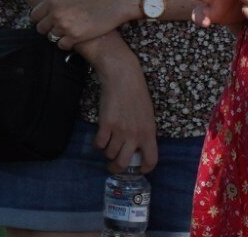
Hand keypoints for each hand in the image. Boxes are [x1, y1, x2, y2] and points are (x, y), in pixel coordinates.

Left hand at [31, 0, 136, 49]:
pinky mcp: (76, 36)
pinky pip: (62, 45)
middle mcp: (55, 12)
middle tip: (57, 27)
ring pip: (50, 37)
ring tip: (66, 33)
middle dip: (47, 28)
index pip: (34, 14)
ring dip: (57, 36)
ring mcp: (65, 25)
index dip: (40, 18)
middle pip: (40, 28)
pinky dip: (66, 44)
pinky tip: (73, 39)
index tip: (48, 19)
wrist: (118, 1)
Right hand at [90, 55, 158, 173]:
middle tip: (113, 168)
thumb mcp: (148, 117)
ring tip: (106, 147)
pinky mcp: (106, 124)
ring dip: (107, 152)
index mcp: (149, 134)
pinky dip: (97, 144)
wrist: (123, 79)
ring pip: (110, 153)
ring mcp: (120, 130)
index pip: (151, 160)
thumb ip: (144, 133)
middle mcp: (135, 135)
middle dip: (116, 168)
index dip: (145, 169)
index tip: (138, 170)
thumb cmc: (137, 95)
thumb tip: (138, 147)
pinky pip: (99, 143)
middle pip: (124, 162)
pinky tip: (98, 140)